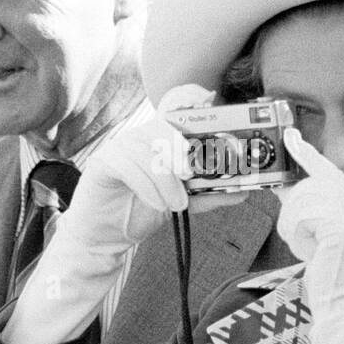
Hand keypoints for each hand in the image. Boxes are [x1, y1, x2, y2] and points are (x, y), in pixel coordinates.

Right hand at [63, 85, 248, 250]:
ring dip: (166, 178)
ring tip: (176, 204)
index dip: (194, 106)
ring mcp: (119, 147)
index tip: (211, 113)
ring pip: (146, 148)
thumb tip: (240, 193)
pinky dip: (146, 185)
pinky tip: (156, 203)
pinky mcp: (102, 162)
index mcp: (161, 140)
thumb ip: (208, 195)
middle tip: (191, 175)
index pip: (178, 113)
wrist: (106, 237)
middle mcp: (140, 138)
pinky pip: (126, 164)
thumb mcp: (182, 203)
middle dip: (180, 149)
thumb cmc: (140, 212)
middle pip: (162, 126)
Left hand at [273, 128, 343, 317]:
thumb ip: (309, 213)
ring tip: (310, 250)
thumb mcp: (321, 239)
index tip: (291, 137)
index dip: (308, 154)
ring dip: (294, 228)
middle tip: (301, 238)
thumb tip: (283, 190)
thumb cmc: (331, 280)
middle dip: (293, 211)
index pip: (331, 173)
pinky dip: (298, 237)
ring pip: (302, 203)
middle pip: (310, 187)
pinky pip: (303, 218)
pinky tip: (313, 253)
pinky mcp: (343, 228)